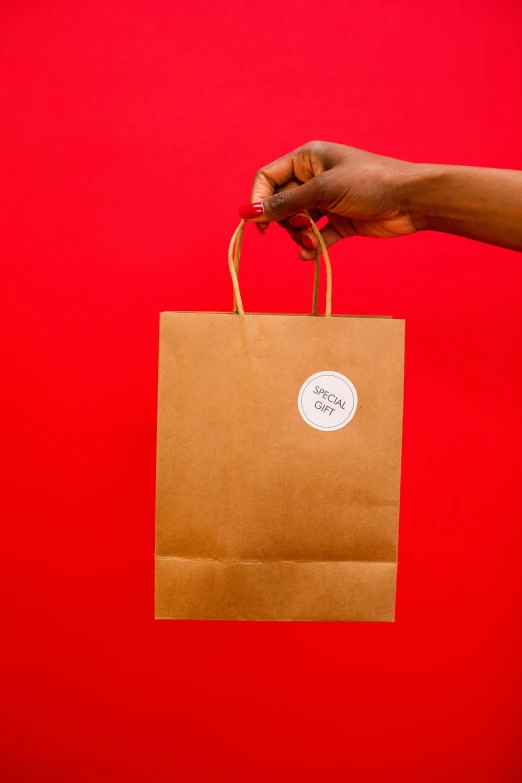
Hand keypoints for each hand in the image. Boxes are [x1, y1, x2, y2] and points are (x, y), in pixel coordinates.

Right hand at [239, 141, 419, 259]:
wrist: (411, 200)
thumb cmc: (370, 183)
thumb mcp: (323, 190)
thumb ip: (285, 204)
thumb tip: (249, 212)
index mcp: (308, 159)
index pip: (268, 178)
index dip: (260, 200)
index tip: (258, 224)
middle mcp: (314, 178)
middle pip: (281, 204)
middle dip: (285, 221)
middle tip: (301, 227)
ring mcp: (327, 201)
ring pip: (297, 223)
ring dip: (300, 236)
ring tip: (313, 243)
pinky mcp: (339, 222)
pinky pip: (315, 236)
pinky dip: (312, 247)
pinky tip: (311, 256)